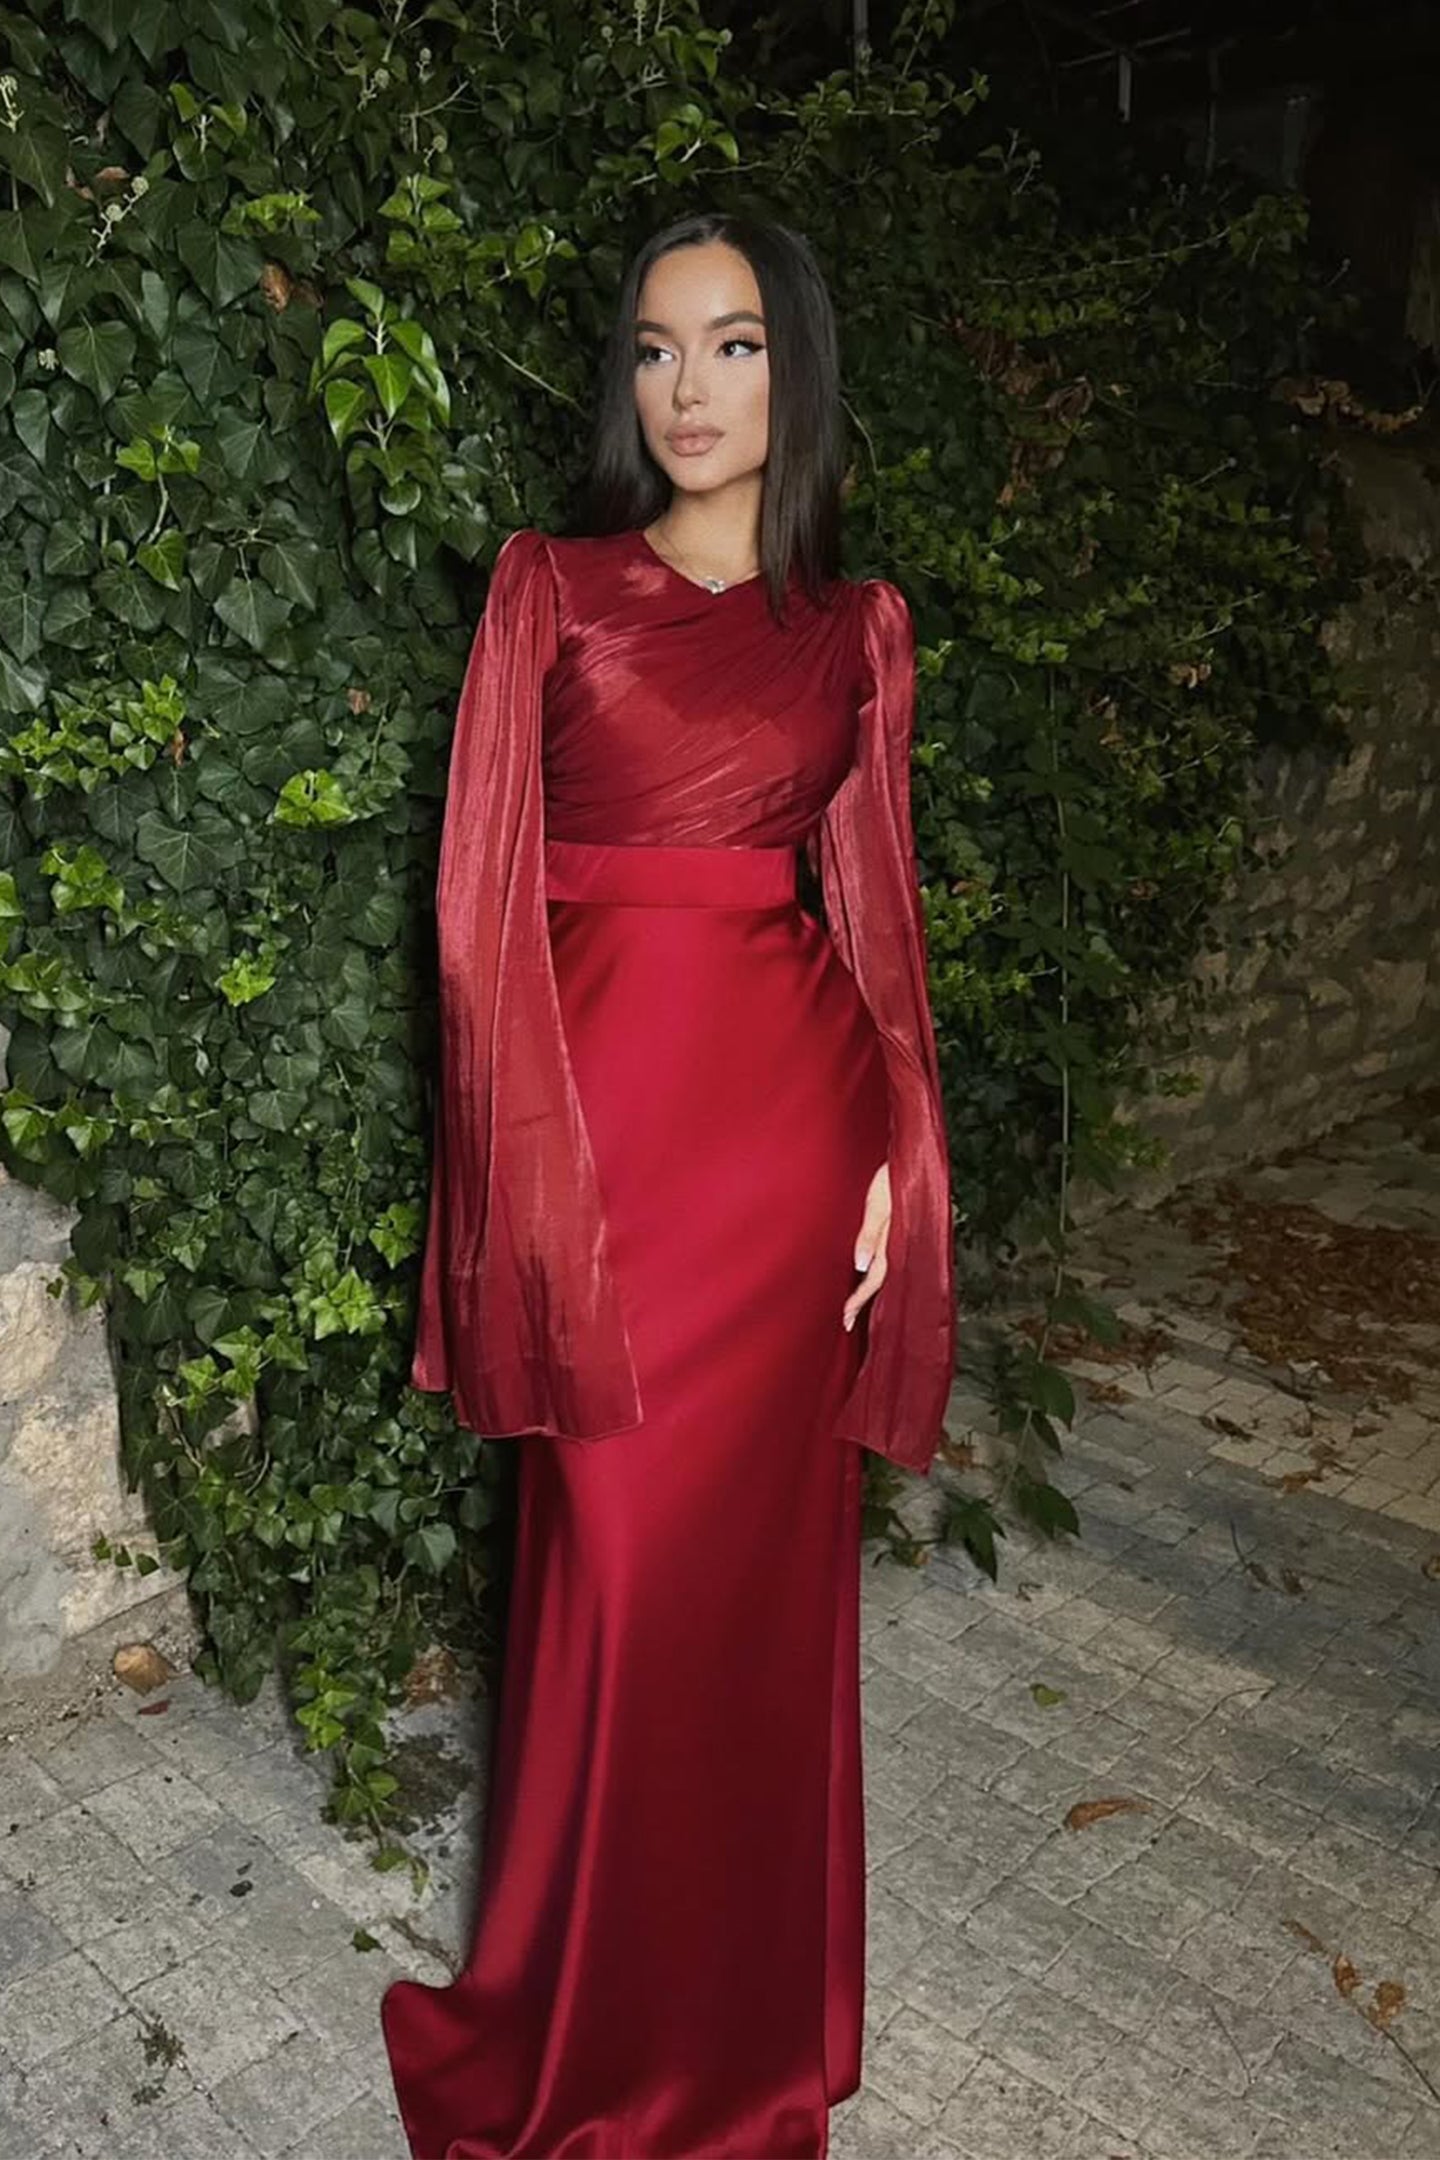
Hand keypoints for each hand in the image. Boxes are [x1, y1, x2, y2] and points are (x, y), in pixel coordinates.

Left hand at [842, 1160, 890, 1331]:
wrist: (912, 1158)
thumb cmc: (892, 1177)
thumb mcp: (878, 1204)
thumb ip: (869, 1234)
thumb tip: (859, 1266)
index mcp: (893, 1241)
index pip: (875, 1279)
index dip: (860, 1299)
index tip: (845, 1317)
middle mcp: (898, 1244)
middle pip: (879, 1280)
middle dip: (863, 1302)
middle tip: (846, 1322)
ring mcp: (899, 1238)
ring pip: (884, 1271)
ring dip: (869, 1290)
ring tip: (855, 1307)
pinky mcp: (898, 1229)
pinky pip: (886, 1258)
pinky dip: (875, 1272)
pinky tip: (868, 1275)